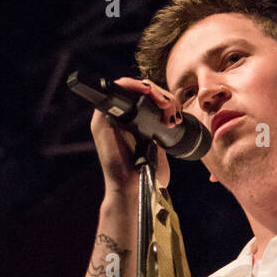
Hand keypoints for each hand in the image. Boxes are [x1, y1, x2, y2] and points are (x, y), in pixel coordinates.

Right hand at [89, 78, 178, 197]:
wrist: (135, 190)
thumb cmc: (147, 175)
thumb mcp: (158, 147)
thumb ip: (160, 130)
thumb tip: (172, 115)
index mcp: (130, 123)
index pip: (145, 97)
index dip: (162, 97)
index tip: (176, 111)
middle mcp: (117, 118)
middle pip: (139, 90)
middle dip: (161, 94)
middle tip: (173, 108)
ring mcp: (107, 118)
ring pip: (130, 87)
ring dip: (151, 91)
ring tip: (166, 105)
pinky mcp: (100, 121)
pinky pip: (115, 91)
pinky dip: (132, 87)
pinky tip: (148, 95)